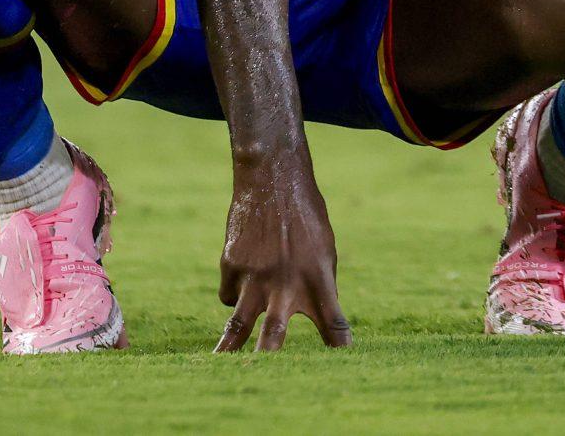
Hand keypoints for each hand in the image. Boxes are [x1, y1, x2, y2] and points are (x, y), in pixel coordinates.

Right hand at [216, 159, 350, 351]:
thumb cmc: (305, 215)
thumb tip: (317, 319)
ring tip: (219, 369)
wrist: (270, 177)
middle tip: (269, 387)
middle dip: (271, 362)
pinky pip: (228, 295)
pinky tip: (241, 278)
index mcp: (318, 277)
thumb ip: (320, 286)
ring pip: (237, 324)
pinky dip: (234, 296)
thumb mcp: (324, 248)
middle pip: (275, 335)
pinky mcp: (230, 266)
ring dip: (228, 350)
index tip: (345, 366)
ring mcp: (254, 276)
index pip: (334, 322)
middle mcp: (285, 282)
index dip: (340, 347)